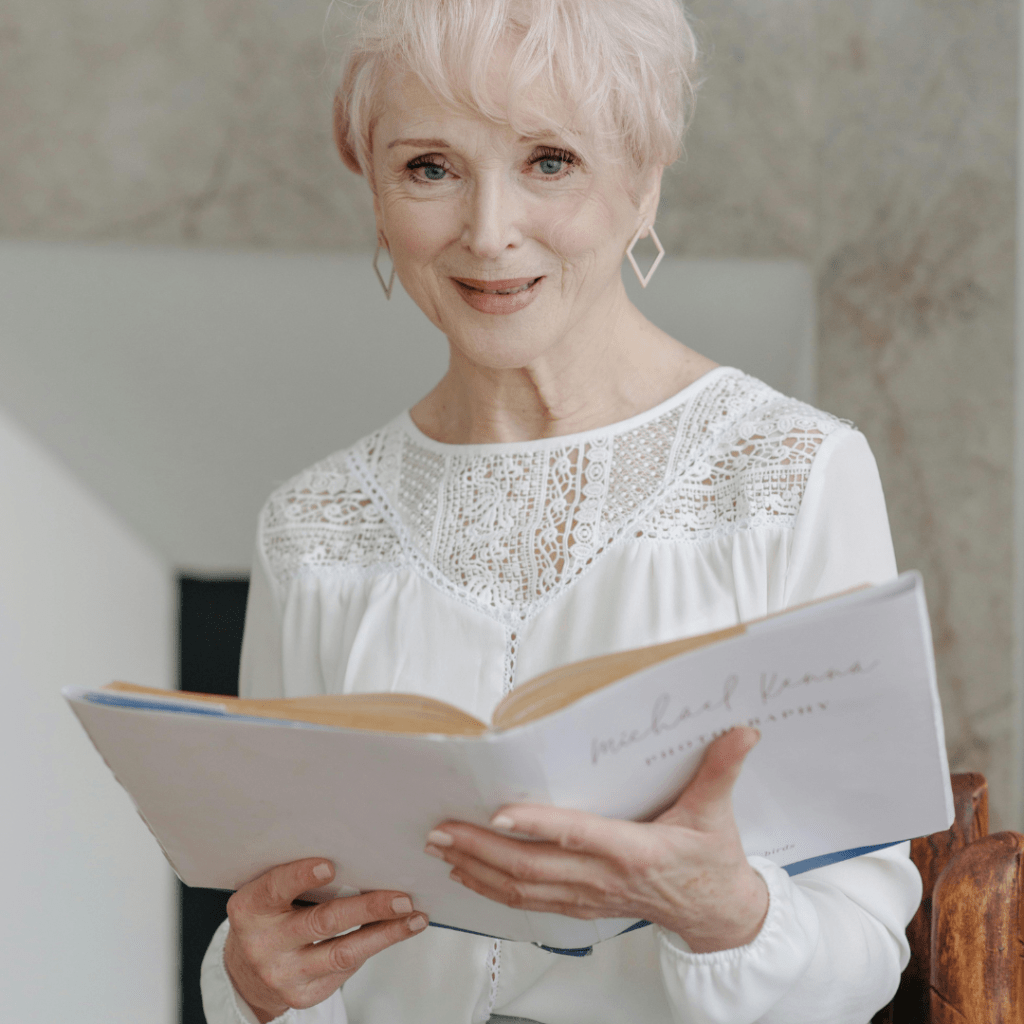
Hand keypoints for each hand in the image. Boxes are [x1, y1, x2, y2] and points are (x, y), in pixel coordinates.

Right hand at [224, 858, 427, 1021]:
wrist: (245, 972)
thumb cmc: (268, 918)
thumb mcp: (267, 894)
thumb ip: (295, 878)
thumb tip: (357, 855)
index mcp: (250, 909)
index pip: (275, 888)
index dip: (302, 876)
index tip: (331, 864)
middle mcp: (263, 944)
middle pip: (322, 922)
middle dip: (368, 908)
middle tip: (402, 897)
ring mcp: (282, 974)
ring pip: (343, 952)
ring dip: (385, 934)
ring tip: (413, 918)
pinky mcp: (302, 995)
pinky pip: (344, 970)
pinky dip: (372, 947)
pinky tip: (394, 932)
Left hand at [424, 727, 767, 952]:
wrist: (718, 917)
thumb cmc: (712, 864)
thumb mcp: (717, 813)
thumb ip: (722, 769)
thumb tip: (742, 731)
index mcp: (636, 851)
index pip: (578, 836)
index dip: (538, 826)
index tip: (499, 813)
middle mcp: (605, 878)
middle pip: (533, 868)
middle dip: (481, 850)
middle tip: (440, 830)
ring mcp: (589, 897)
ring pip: (523, 889)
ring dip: (477, 870)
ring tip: (440, 848)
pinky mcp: (581, 907)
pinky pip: (529, 903)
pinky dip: (493, 890)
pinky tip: (466, 876)